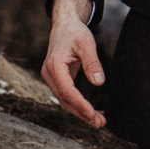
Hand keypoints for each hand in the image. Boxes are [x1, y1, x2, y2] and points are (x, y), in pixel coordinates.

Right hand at [43, 0, 107, 128]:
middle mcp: (49, 74)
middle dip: (82, 113)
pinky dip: (77, 105)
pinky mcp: (57, 79)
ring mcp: (51, 78)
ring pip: (64, 100)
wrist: (64, 25)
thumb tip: (99, 83)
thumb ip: (92, 62)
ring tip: (98, 121)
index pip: (67, 90)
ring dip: (80, 112)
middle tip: (100, 123)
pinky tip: (90, 112)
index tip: (92, 114)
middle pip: (64, 99)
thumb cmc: (75, 32)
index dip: (79, 104)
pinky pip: (66, 96)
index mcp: (54, 65)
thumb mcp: (86, 43)